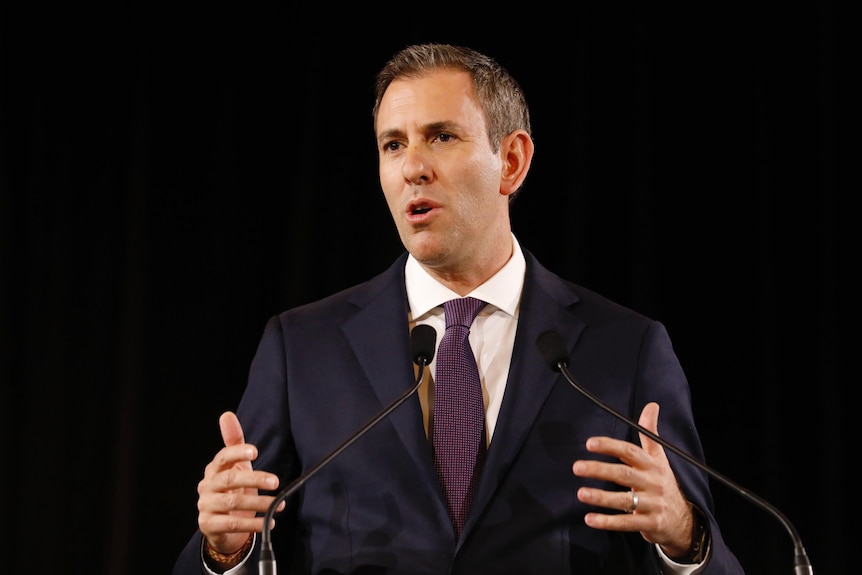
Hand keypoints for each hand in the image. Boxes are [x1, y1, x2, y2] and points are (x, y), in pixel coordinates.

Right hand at [196, 411, 283, 554]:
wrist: (222, 526)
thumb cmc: (232, 490)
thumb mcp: (237, 465)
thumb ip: (234, 441)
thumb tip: (227, 415)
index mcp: (214, 469)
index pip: (222, 457)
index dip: (237, 452)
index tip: (255, 451)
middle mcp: (207, 486)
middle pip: (229, 480)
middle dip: (255, 480)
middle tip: (276, 482)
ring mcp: (205, 506)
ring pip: (232, 503)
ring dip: (258, 504)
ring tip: (279, 504)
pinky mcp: (208, 525)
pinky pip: (232, 524)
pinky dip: (252, 524)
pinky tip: (268, 522)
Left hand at [572, 402, 693, 557]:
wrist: (683, 520)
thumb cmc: (664, 483)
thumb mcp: (660, 458)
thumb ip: (650, 433)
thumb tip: (651, 405)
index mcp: (652, 465)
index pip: (630, 452)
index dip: (610, 446)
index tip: (589, 443)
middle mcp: (652, 483)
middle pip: (624, 474)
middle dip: (600, 470)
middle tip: (577, 467)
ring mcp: (652, 504)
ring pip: (624, 500)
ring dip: (601, 497)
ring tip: (580, 493)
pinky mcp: (650, 524)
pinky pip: (627, 523)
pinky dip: (607, 522)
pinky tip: (589, 519)